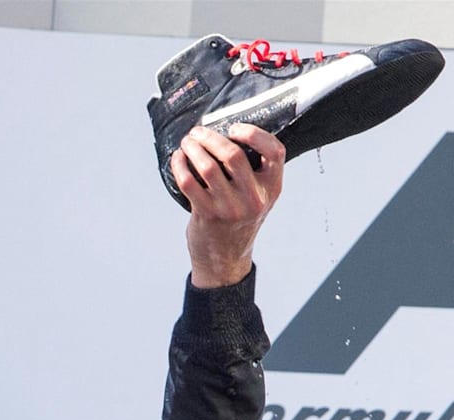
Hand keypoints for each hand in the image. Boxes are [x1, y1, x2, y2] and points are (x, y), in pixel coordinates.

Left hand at [170, 124, 283, 287]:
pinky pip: (188, 181)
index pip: (275, 152)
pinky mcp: (207, 214)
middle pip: (233, 155)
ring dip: (193, 148)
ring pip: (208, 166)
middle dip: (210, 137)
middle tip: (197, 132)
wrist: (225, 257)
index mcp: (271, 188)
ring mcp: (230, 207)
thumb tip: (227, 134)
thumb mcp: (259, 197)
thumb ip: (255, 171)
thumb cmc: (239, 220)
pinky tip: (178, 158)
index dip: (255, 134)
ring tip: (187, 142)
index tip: (234, 128)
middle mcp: (253, 198)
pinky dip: (180, 165)